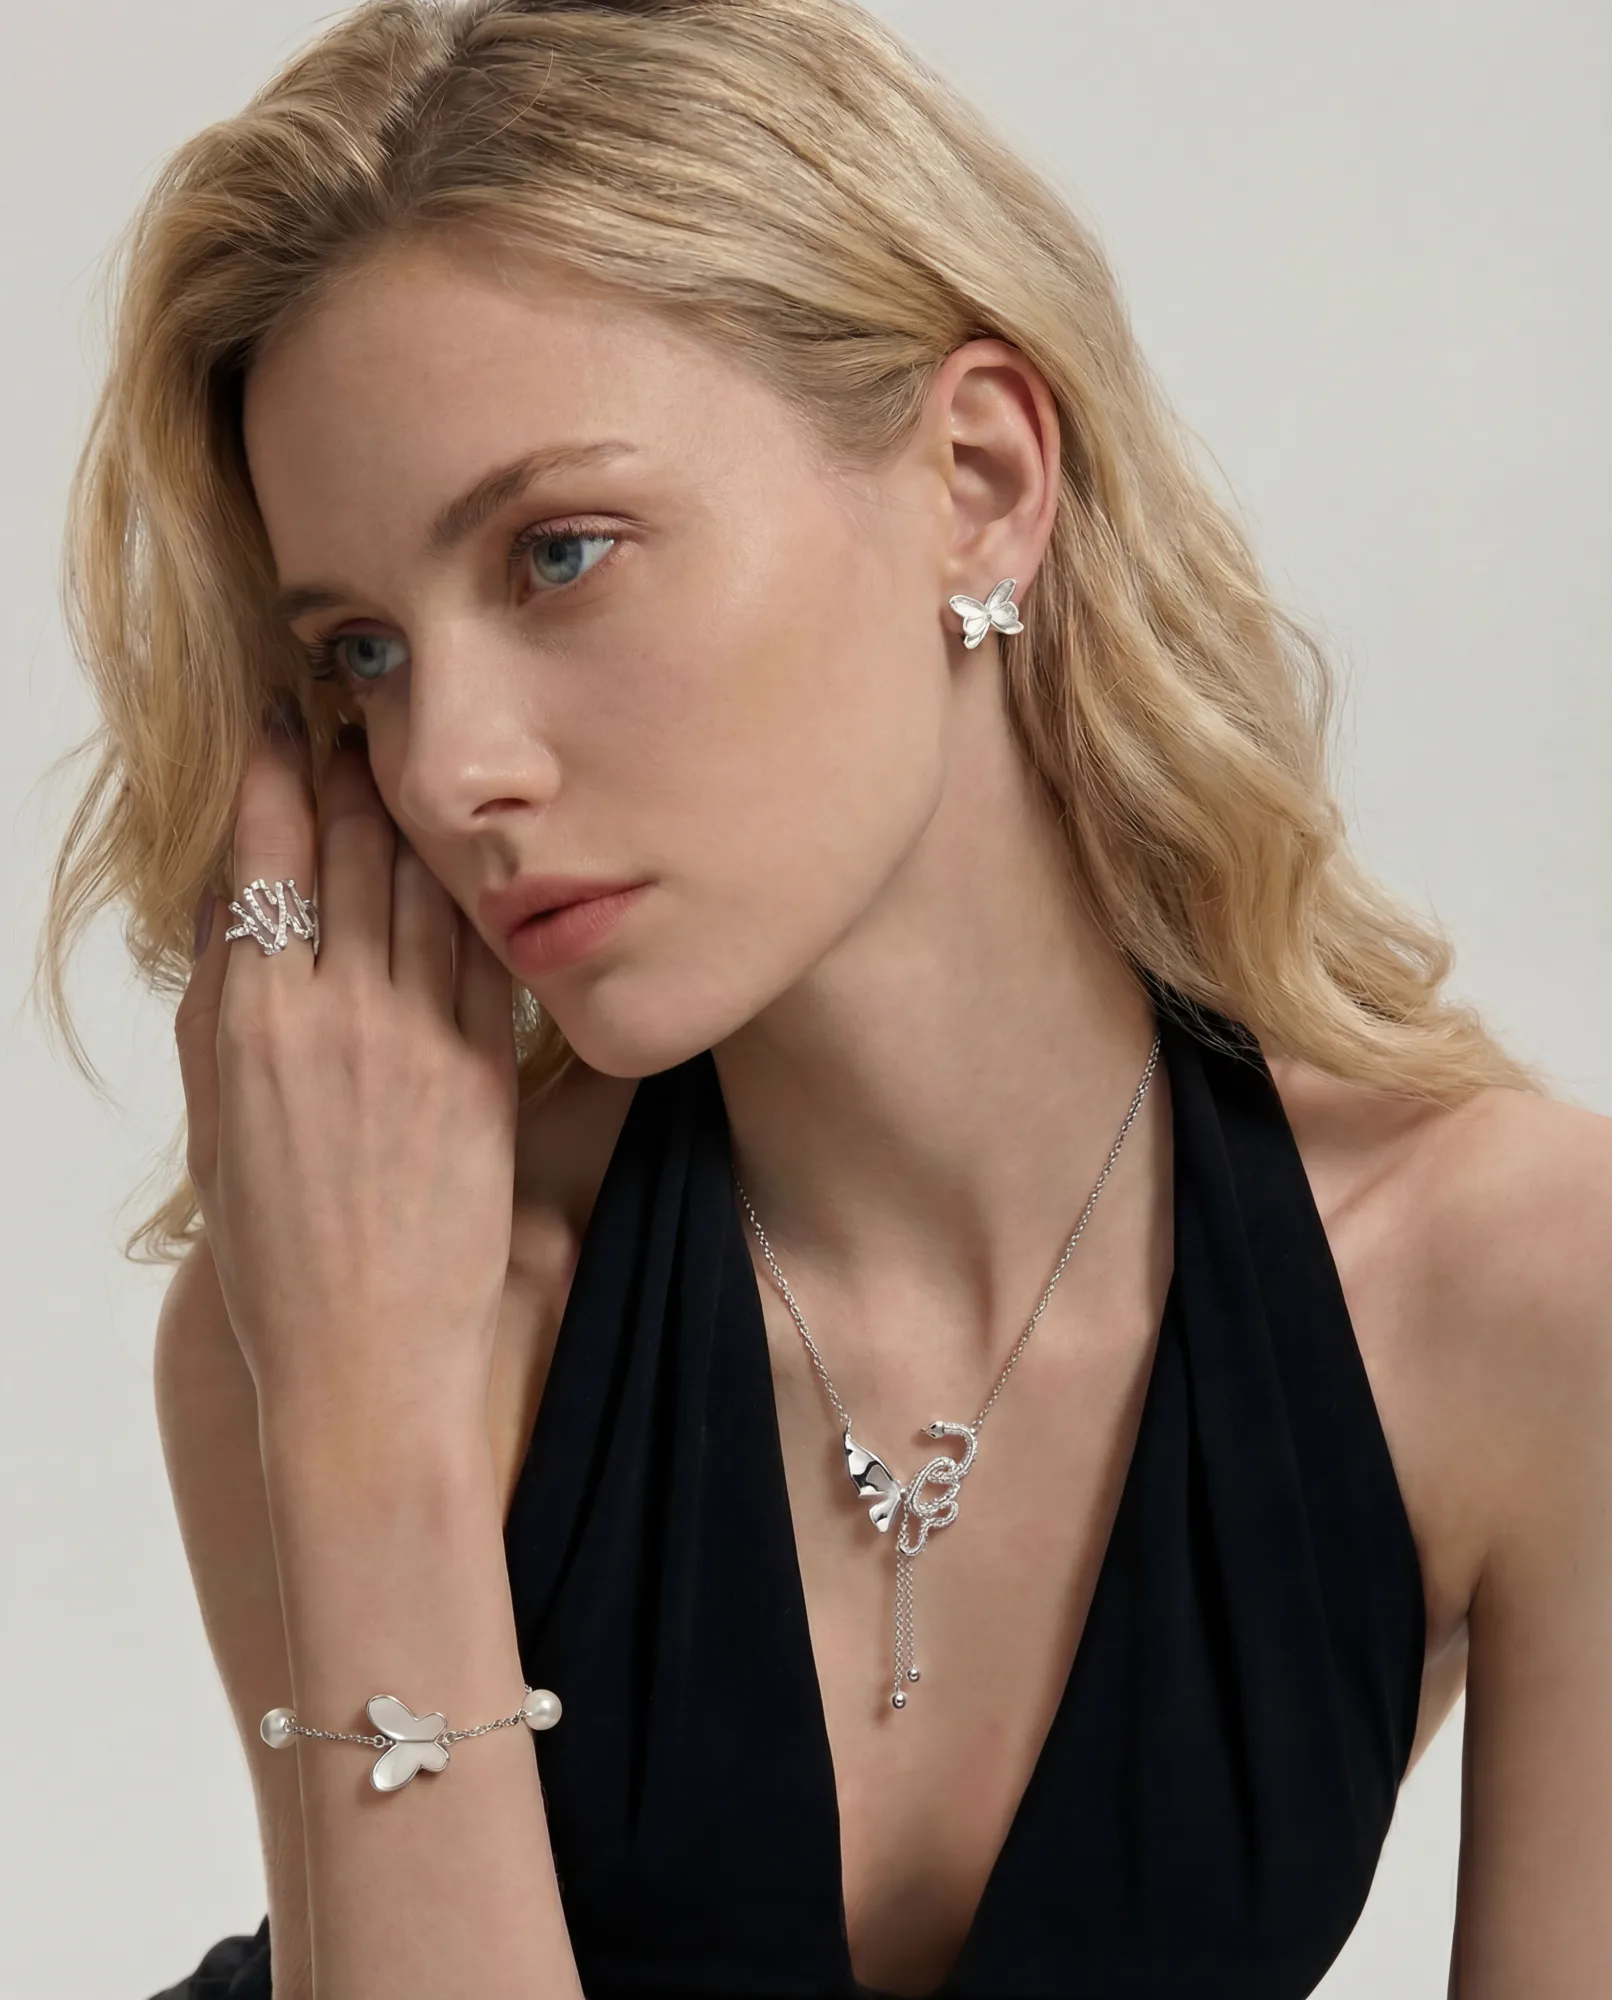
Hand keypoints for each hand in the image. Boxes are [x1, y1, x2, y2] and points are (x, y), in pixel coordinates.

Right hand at [174, 711, 518, 1432]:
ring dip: (415, 814)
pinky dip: (472, 894)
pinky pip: (480, 954)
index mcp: (256, 1021)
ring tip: (408, 764)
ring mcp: (420, 1038)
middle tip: (355, 715)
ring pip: (423, 887)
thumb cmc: (276, 1257)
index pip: (267, 856)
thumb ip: (216, 1012)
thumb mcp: (212, 1130)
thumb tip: (231, 905)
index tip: (282, 718)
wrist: (372, 1357)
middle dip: (351, 770)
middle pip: (353, 851)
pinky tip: (470, 857)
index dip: (275, 773)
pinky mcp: (488, 1071)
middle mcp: (339, 1013)